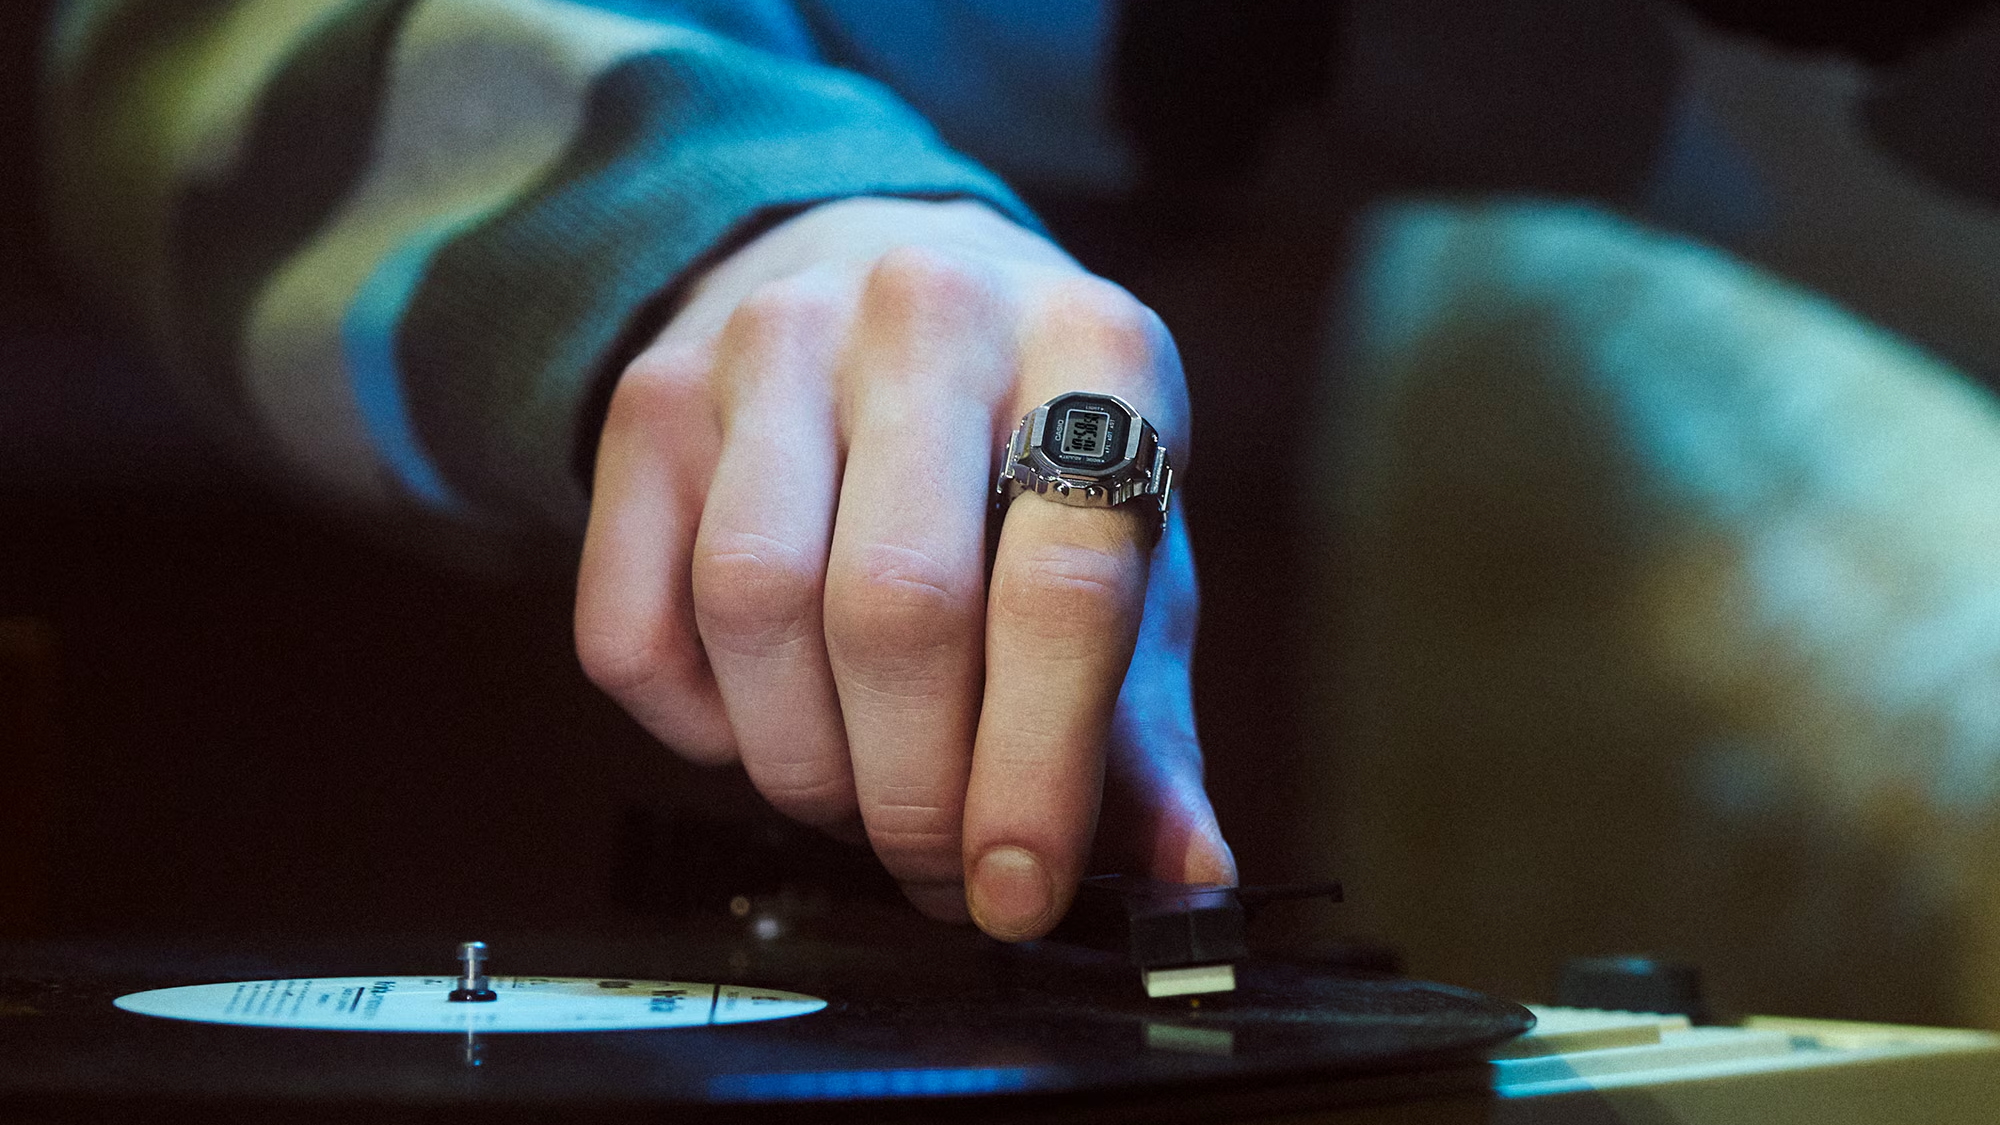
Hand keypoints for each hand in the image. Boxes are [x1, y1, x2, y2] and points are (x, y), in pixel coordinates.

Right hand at [575, 197, 1234, 938]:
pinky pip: (633, 627)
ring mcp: (771, 341)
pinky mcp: (649, 397)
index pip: (1062, 586)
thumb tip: (1185, 878)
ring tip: (858, 793)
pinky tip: (763, 719)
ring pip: (751, 610)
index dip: (1037, 772)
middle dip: (913, 793)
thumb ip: (1143, 723)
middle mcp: (926, 314)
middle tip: (937, 866)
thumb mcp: (1120, 551)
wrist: (874, 278)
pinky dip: (697, 727)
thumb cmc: (1024, 447)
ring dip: (804, 765)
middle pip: (894, 608)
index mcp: (1092, 347)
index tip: (1017, 891)